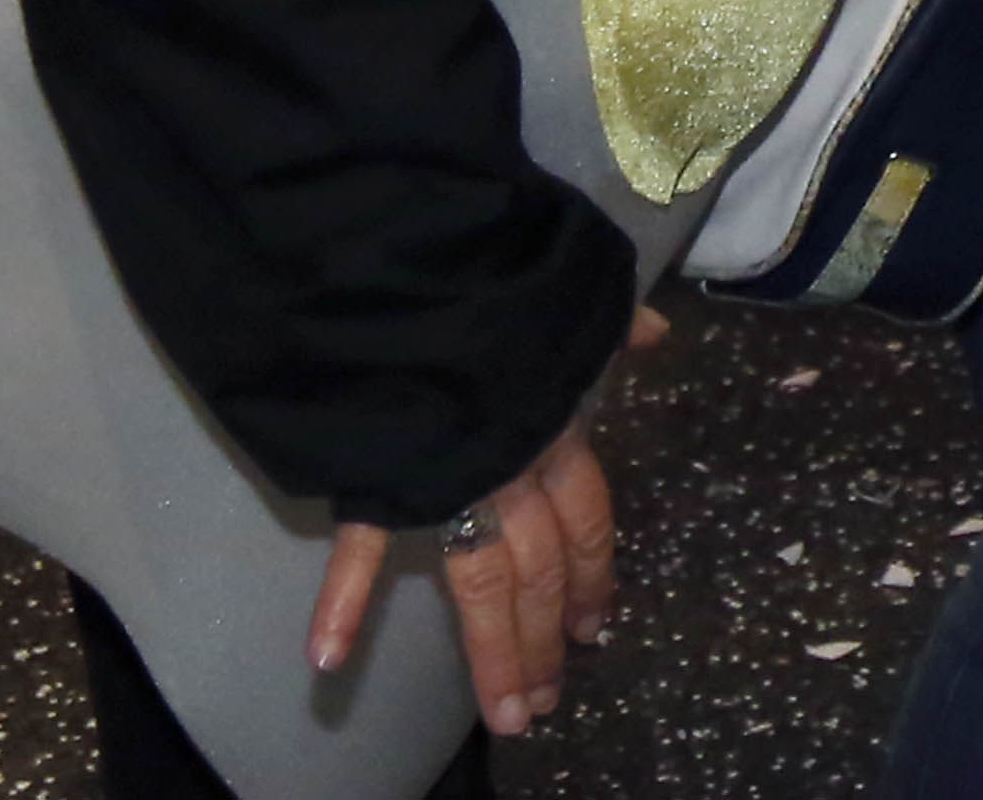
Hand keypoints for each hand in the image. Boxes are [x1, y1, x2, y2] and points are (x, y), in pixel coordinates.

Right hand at [305, 308, 664, 738]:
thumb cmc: (509, 278)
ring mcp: (452, 479)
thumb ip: (613, 326)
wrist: (429, 266)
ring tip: (506, 714)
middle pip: (541, 572)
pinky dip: (342, 599)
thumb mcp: (578, 297)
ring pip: (482, 584)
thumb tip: (655, 333)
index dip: (594, 578)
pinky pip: (363, 545)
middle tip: (546, 704)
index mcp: (559, 430)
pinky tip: (327, 657)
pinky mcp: (387, 476)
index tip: (597, 631)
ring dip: (494, 654)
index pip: (588, 523)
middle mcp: (514, 469)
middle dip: (547, 640)